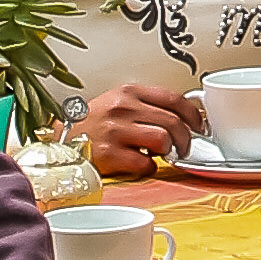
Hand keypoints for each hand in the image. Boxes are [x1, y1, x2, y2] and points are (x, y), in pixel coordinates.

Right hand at [79, 82, 202, 177]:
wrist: (61, 142)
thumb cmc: (92, 125)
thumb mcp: (117, 103)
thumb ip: (147, 105)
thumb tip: (183, 115)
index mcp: (128, 92)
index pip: (174, 99)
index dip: (194, 115)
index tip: (199, 126)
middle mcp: (123, 108)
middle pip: (173, 121)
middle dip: (186, 139)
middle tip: (184, 148)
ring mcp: (115, 131)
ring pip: (163, 139)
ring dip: (169, 151)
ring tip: (161, 154)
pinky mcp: (110, 155)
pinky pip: (145, 163)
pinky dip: (149, 167)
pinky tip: (141, 164)